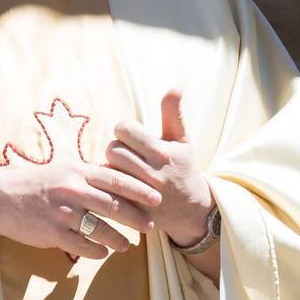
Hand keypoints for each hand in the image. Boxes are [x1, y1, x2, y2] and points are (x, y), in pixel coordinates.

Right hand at [0, 159, 161, 258]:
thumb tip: (118, 178)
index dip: (139, 189)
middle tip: (151, 227)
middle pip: (113, 205)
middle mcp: (72, 190)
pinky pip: (81, 245)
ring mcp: (62, 212)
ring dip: (117, 239)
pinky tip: (103, 253)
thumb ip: (89, 174)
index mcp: (77, 171)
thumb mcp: (63, 169)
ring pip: (100, 228)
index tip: (157, 198)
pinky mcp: (52, 232)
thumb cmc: (35, 183)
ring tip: (127, 246)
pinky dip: (96, 251)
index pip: (115, 179)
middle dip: (136, 217)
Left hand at [106, 90, 213, 245]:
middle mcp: (154, 172)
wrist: (190, 211)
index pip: (126, 129)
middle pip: (114, 149)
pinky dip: (109, 186)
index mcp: (164, 152)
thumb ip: (173, 115)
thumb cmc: (183, 168)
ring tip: (121, 168)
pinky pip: (109, 191)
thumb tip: (175, 88)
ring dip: (111, 167)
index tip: (130, 137)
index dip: (124, 130)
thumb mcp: (182, 142)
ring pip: (109, 170)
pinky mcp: (133, 209)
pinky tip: (116, 185)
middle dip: (116, 149)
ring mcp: (143, 193)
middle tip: (124, 153)